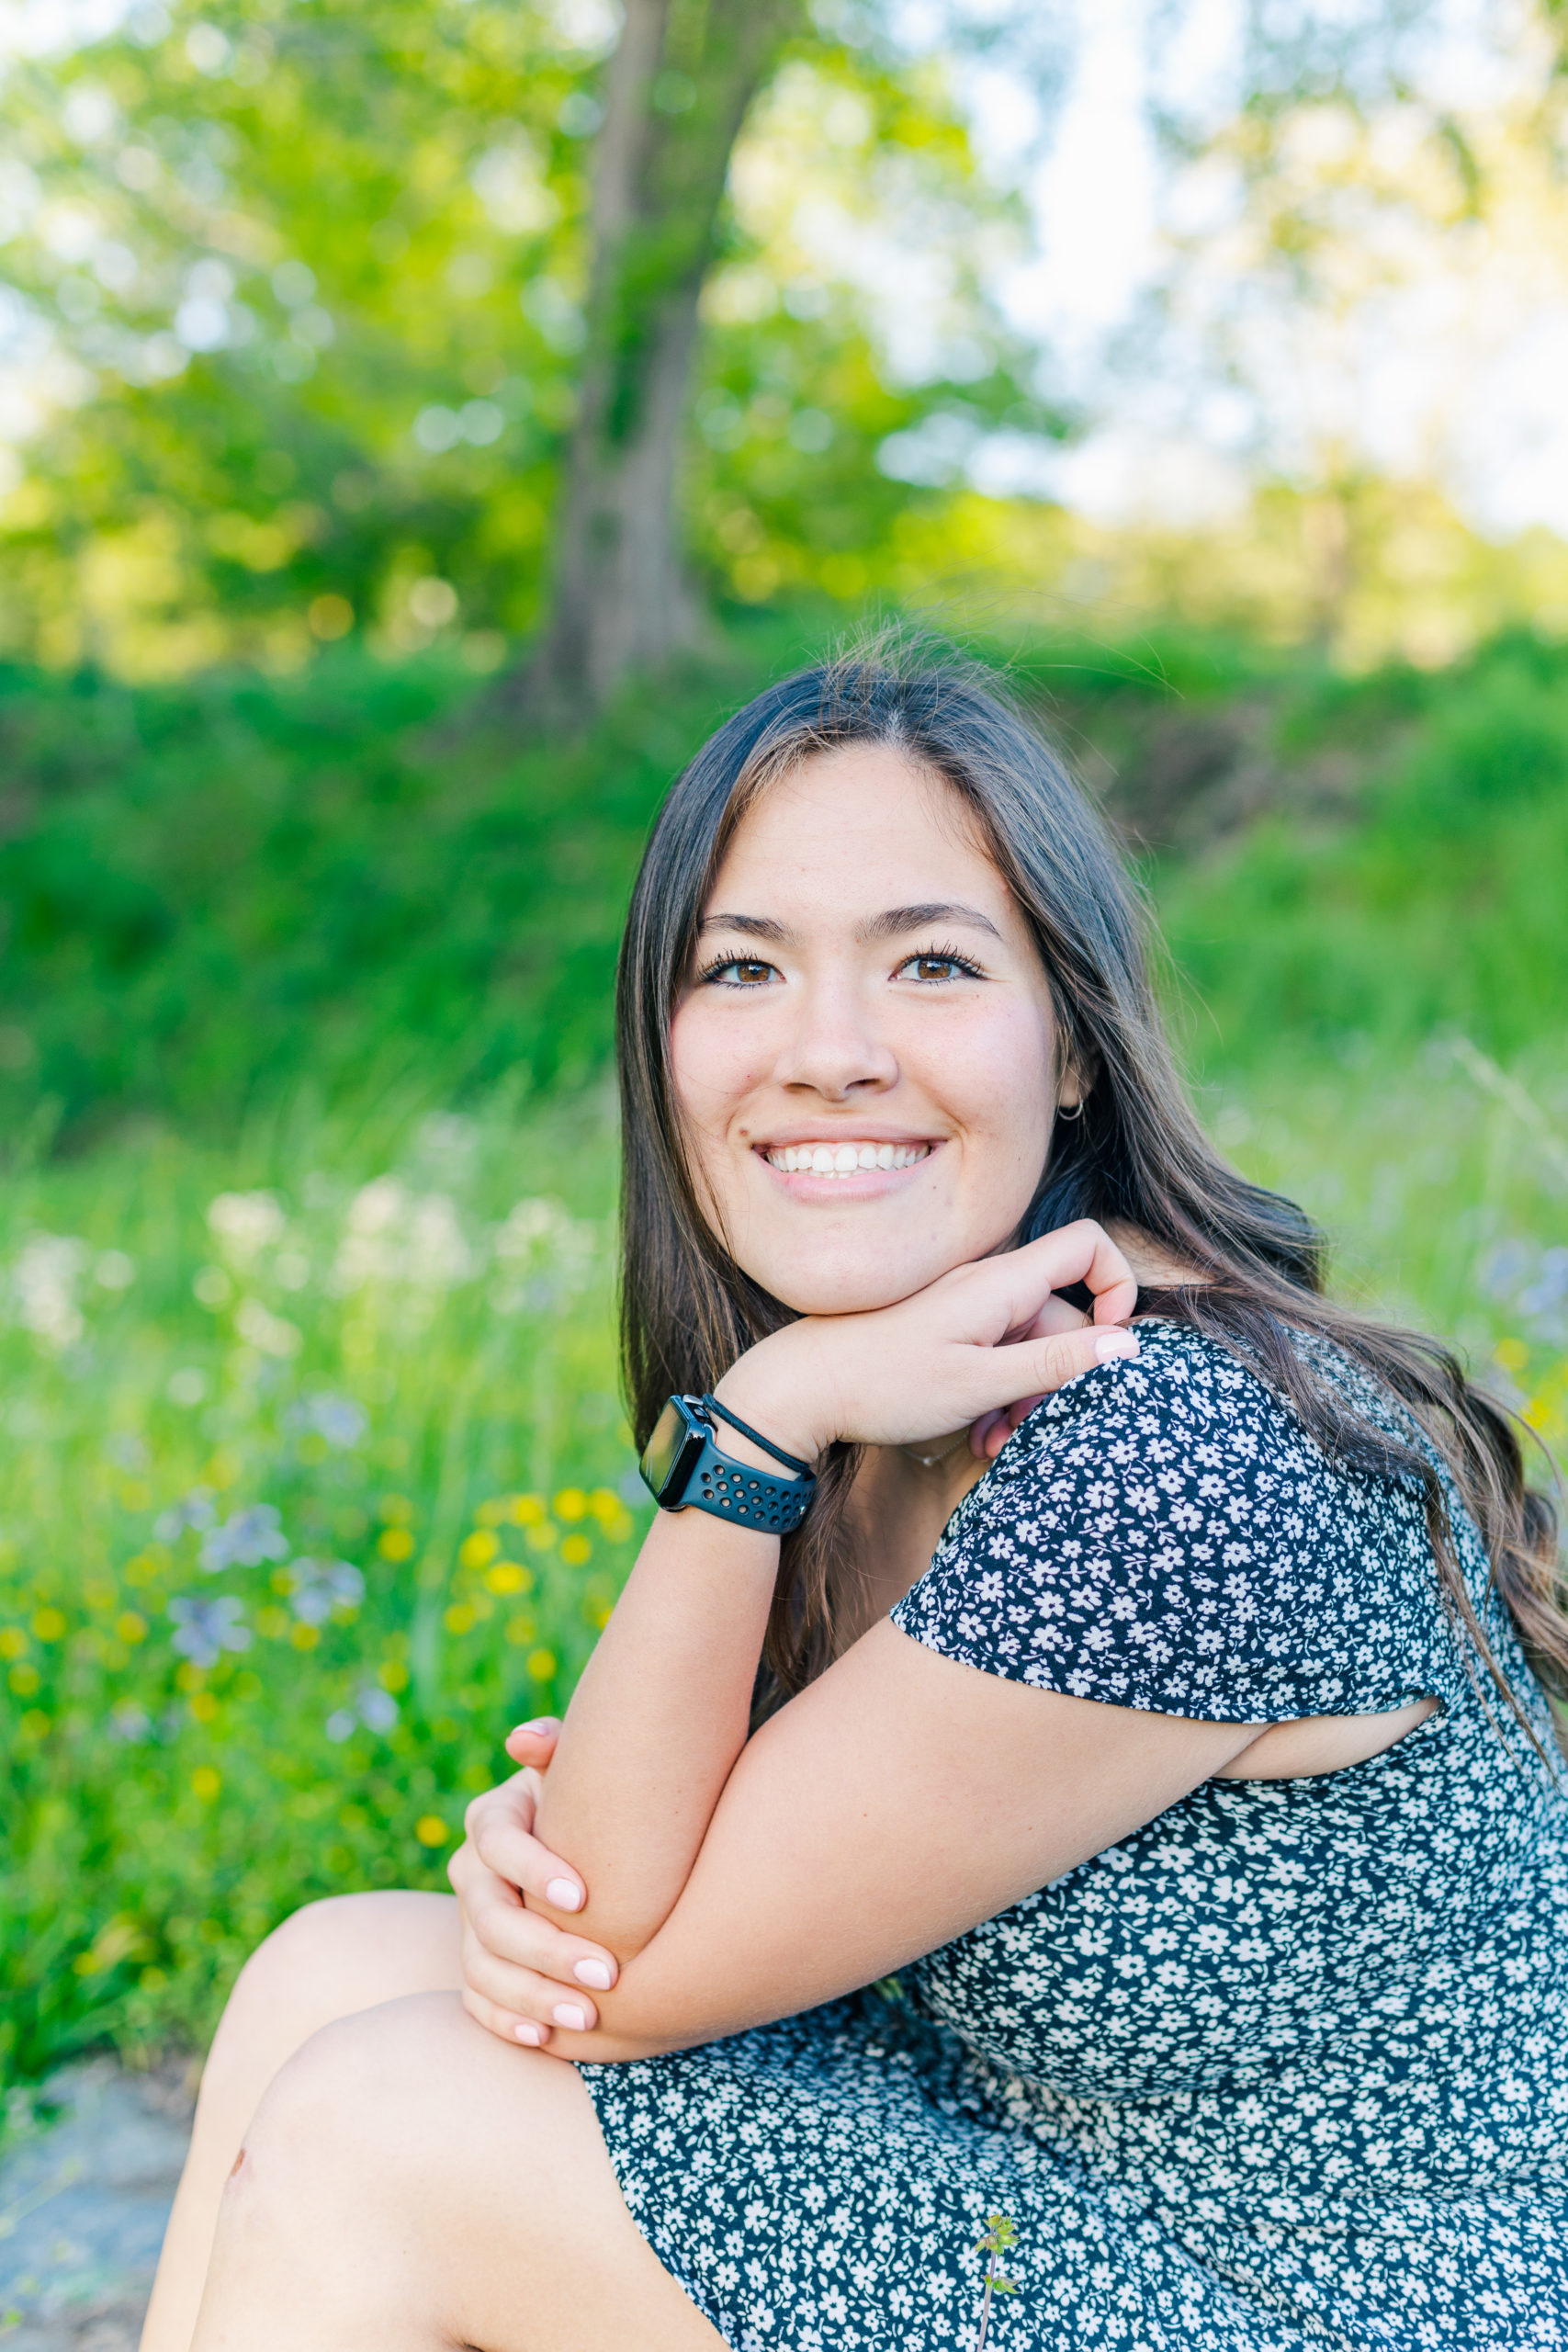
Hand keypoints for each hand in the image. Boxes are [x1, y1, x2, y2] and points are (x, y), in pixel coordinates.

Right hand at [448, 1719, 620, 2048]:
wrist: (593, 1846)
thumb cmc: (594, 1800)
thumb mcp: (582, 1769)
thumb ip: (560, 1748)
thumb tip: (526, 1741)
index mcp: (493, 1820)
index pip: (498, 1844)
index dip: (534, 1870)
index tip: (584, 1898)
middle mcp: (472, 1872)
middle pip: (490, 1917)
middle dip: (547, 1949)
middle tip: (608, 1974)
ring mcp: (470, 1924)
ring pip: (482, 1966)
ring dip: (532, 1995)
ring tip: (588, 2015)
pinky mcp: (479, 1963)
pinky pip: (477, 1998)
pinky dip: (505, 2020)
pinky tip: (544, 2037)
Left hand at [715, 1219, 1138, 1463]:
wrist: (802, 1388)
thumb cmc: (886, 1384)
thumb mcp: (980, 1382)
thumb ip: (1055, 1362)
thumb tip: (1128, 1344)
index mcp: (1002, 1283)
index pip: (1087, 1246)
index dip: (1116, 1287)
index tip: (1111, 1346)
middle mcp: (987, 1285)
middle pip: (1062, 1315)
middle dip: (1062, 1376)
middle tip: (1034, 1429)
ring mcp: (965, 1309)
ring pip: (1029, 1345)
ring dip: (1027, 1397)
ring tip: (997, 1442)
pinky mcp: (946, 1333)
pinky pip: (995, 1357)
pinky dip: (998, 1396)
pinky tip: (975, 1435)